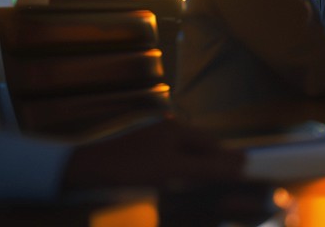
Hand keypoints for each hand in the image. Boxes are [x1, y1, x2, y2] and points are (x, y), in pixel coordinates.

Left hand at [63, 119, 243, 189]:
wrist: (81, 172)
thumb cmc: (128, 168)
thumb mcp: (171, 170)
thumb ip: (208, 168)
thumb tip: (243, 167)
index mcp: (177, 129)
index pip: (214, 145)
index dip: (227, 163)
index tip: (240, 181)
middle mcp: (167, 131)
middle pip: (200, 151)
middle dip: (212, 170)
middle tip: (222, 192)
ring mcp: (153, 144)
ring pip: (185, 160)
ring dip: (194, 176)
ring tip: (201, 195)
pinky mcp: (141, 158)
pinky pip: (169, 166)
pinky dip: (177, 178)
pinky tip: (175, 192)